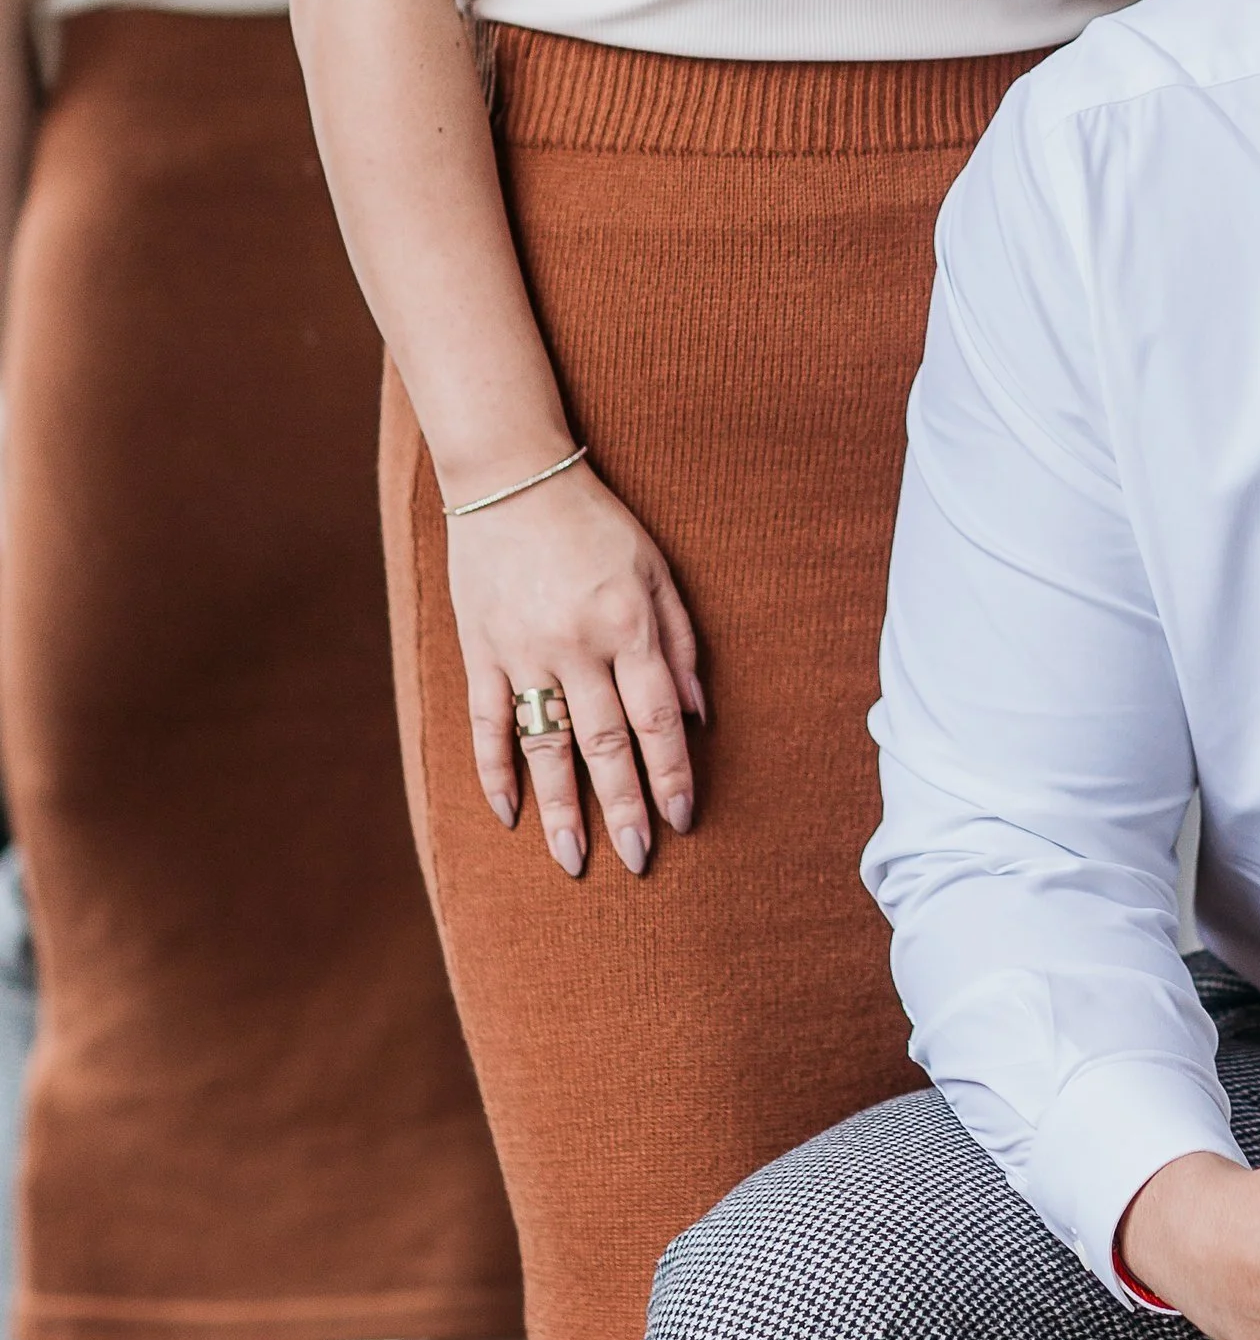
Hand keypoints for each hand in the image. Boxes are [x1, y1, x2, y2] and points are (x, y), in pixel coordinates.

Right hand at [444, 460, 702, 874]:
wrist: (511, 479)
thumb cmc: (596, 524)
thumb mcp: (657, 571)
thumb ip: (680, 644)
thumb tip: (698, 716)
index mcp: (628, 626)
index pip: (657, 719)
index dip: (672, 774)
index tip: (683, 818)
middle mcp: (577, 646)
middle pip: (605, 745)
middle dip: (624, 808)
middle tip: (639, 860)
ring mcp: (522, 652)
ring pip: (545, 747)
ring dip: (561, 809)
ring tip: (574, 860)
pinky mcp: (480, 651)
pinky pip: (487, 724)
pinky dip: (495, 771)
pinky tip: (509, 814)